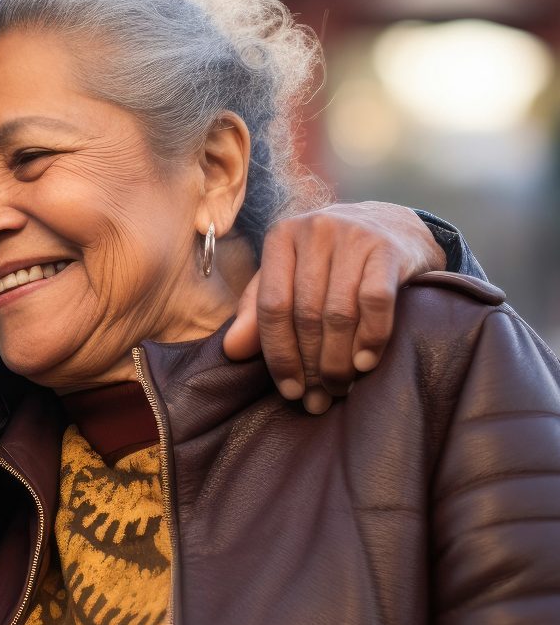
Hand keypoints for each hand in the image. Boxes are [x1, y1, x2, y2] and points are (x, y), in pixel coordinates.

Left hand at [223, 202, 446, 413]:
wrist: (394, 225)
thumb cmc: (331, 260)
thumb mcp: (290, 276)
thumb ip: (258, 310)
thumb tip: (231, 350)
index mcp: (281, 236)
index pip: (271, 305)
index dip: (278, 354)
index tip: (289, 390)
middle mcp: (314, 230)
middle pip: (305, 313)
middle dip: (310, 365)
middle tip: (317, 399)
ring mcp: (353, 236)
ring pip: (339, 312)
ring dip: (338, 360)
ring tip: (338, 388)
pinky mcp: (389, 248)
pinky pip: (375, 302)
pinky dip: (370, 338)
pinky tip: (364, 363)